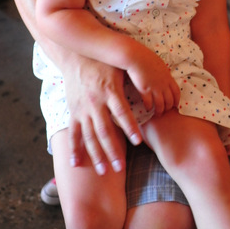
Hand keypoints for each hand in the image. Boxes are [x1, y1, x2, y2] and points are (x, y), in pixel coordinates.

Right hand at [62, 54, 141, 173]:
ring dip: (96, 155)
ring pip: (89, 136)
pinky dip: (74, 149)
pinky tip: (75, 164)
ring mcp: (82, 109)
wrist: (76, 56)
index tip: (138, 142)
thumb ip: (135, 81)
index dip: (129, 127)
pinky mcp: (73, 112)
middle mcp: (94, 102)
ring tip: (103, 172)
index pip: (121, 112)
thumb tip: (155, 91)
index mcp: (109, 91)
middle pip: (104, 130)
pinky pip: (73, 133)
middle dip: (112, 150)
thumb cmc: (104, 63)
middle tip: (120, 167)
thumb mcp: (120, 69)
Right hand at [126, 48, 179, 114]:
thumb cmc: (147, 58)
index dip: (176, 100)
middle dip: (168, 108)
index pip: (176, 92)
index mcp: (168, 77)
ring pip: (160, 104)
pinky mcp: (145, 89)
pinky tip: (147, 109)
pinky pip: (149, 102)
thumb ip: (163, 73)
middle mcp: (163, 84)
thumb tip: (164, 76)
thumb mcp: (160, 65)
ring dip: (159, 111)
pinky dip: (149, 107)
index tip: (175, 105)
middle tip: (165, 111)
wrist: (137, 57)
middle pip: (169, 100)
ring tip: (157, 114)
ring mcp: (154, 87)